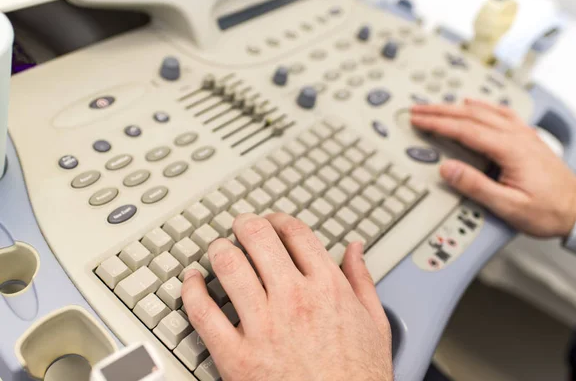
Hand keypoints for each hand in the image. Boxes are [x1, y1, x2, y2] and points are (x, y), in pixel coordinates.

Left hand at [181, 213, 392, 380]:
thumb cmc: (360, 377)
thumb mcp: (375, 324)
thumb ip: (362, 280)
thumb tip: (355, 249)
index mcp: (327, 287)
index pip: (295, 233)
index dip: (279, 219)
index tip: (272, 222)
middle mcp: (294, 299)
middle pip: (257, 238)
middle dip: (245, 225)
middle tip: (239, 227)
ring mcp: (263, 326)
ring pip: (228, 266)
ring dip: (218, 250)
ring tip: (217, 250)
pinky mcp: (237, 356)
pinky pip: (202, 312)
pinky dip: (191, 290)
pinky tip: (192, 282)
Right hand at [411, 99, 575, 238]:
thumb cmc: (548, 211)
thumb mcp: (509, 206)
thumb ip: (476, 186)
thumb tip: (447, 169)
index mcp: (509, 149)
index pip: (465, 130)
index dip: (437, 123)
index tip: (418, 120)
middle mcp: (516, 136)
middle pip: (470, 115)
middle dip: (439, 110)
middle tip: (417, 109)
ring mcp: (523, 134)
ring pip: (484, 111)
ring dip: (456, 107)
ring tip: (436, 106)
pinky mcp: (527, 138)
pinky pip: (500, 113)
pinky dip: (482, 106)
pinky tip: (474, 104)